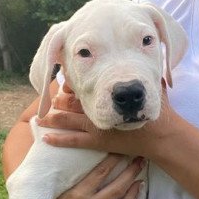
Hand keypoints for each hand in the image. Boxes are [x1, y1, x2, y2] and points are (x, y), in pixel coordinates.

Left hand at [41, 79, 172, 159]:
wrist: (160, 136)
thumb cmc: (157, 113)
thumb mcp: (152, 88)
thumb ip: (146, 75)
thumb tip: (149, 57)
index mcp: (107, 96)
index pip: (82, 88)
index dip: (70, 86)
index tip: (62, 84)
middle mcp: (98, 110)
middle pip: (70, 102)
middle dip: (58, 100)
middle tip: (48, 99)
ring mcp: (95, 127)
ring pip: (67, 120)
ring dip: (53, 118)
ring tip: (39, 117)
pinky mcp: (96, 142)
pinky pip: (73, 141)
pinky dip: (58, 140)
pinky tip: (45, 138)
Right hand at [51, 154, 144, 198]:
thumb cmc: (50, 195)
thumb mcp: (57, 180)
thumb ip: (70, 164)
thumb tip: (73, 137)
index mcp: (77, 193)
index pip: (101, 172)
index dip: (115, 159)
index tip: (122, 148)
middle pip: (116, 187)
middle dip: (131, 172)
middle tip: (140, 160)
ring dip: (133, 192)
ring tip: (140, 179)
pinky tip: (132, 197)